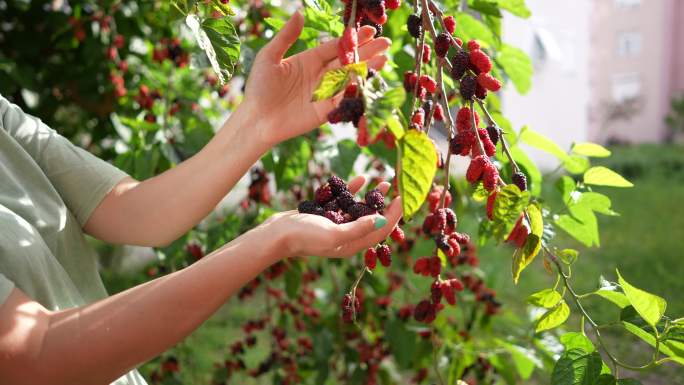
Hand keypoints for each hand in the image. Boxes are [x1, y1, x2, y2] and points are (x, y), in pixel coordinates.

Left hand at [242, 11, 390, 146]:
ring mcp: (325, 92)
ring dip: (367, 68)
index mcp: (309, 59)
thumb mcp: (269, 57)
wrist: (257, 120)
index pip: (336, 46)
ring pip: (350, 77)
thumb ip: (286, 36)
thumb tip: (299, 12)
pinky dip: (357, 90)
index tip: (370, 30)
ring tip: (384, 58)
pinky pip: (345, 98)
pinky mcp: (328, 110)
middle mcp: (321, 74)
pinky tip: (370, 80)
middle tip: (386, 41)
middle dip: (367, 50)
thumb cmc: (259, 88)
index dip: (352, 39)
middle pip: (348, 60)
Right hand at [263, 175, 401, 257]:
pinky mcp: (325, 214)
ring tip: (384, 180)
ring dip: (373, 195)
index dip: (395, 215)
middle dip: (387, 204)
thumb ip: (359, 228)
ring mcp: (335, 225)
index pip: (381, 230)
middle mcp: (346, 236)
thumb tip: (383, 221)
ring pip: (360, 208)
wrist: (275, 234)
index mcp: (352, 244)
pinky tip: (361, 179)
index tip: (404, 199)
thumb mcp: (334, 233)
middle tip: (398, 188)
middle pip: (373, 219)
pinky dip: (353, 190)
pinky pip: (344, 201)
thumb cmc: (304, 236)